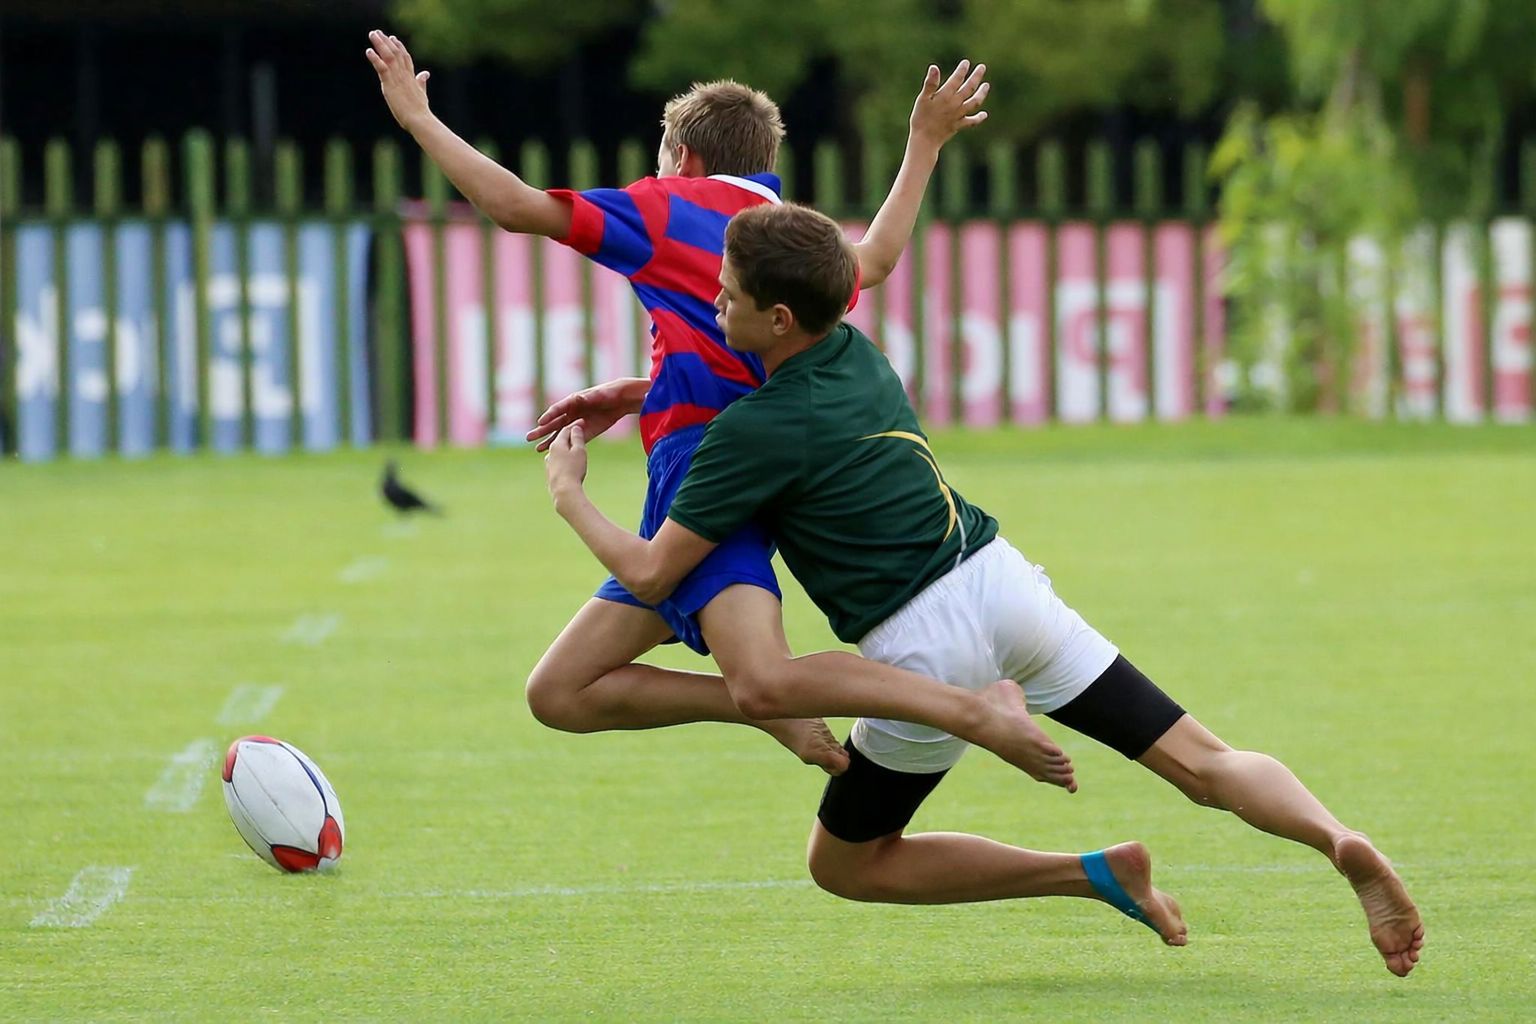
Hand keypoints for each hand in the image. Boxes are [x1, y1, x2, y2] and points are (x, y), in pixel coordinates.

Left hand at [365, 30, 431, 132]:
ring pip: (388, 57)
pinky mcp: (390, 85)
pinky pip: (382, 68)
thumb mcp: (422, 93)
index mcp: (411, 77)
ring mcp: (397, 79)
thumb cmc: (420, 111)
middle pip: (395, 53)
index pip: (405, 58)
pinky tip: (369, 51)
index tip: (393, 38)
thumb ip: (421, 82)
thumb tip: (426, 73)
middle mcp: (404, 75)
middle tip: (377, 32)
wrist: (419, 120)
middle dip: (386, 42)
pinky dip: (375, 59)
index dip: (399, 47)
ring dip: (380, 45)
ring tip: (372, 34)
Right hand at [525, 379, 644, 451]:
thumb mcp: (599, 394)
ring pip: (559, 433)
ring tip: (537, 449)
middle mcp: (571, 412)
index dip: (549, 415)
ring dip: (548, 440)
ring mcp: (576, 422)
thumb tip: (578, 397)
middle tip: (529, 437)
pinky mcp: (584, 431)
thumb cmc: (609, 393)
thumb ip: (588, 397)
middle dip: (542, 430)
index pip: (558, 409)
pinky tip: (552, 452)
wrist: (620, 400)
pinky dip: (562, 446)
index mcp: (573, 401)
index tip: (540, 422)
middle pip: (554, 423)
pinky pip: (571, 440)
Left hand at [544, 423, 588, 498]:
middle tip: (580, 433)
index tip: (584, 421)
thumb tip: (575, 427)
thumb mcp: (579, 451)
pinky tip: (569, 463)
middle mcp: (550, 452)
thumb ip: (577, 438)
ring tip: (575, 449)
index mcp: (557, 444)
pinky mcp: (551, 474)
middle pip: (561, 440)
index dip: (576, 425)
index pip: (566, 430)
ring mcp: (549, 463)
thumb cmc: (573, 469)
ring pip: (559, 452)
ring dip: (567, 448)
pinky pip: (559, 462)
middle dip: (571, 436)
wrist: (564, 491)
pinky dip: (565, 458)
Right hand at [909, 60, 989, 151]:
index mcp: (946, 96)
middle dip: (976, 77)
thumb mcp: (922, 99)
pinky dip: (978, 118)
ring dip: (982, 93)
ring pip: (974, 102)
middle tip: (982, 67)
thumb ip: (930, 84)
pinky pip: (971, 121)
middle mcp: (955, 104)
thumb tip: (934, 67)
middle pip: (970, 88)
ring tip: (986, 85)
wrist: (925, 140)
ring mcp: (958, 115)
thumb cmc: (920, 119)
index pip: (957, 79)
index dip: (962, 70)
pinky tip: (984, 114)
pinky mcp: (958, 125)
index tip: (966, 62)